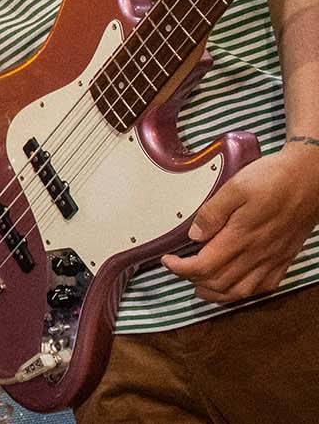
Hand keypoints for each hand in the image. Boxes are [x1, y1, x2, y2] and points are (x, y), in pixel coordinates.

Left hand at [161, 141, 318, 302]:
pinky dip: (245, 292)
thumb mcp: (235, 187)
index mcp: (241, 237)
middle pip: (219, 283)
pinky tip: (235, 286)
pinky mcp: (285, 258)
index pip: (203, 267)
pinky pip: (264, 287)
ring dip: (217, 294)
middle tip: (180, 270)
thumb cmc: (273, 179)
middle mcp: (257, 254)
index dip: (180, 269)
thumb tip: (194, 235)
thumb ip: (212, 212)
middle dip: (193, 281)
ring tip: (200, 287)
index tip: (168, 261)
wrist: (310, 178)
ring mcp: (273, 259)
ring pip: (241, 291)